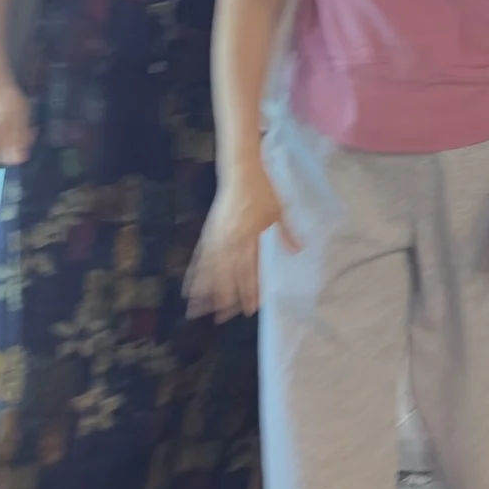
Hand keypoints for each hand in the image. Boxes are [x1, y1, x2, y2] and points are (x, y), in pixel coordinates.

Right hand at [187, 167, 293, 318]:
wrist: (241, 170)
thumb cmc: (263, 189)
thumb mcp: (279, 209)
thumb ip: (287, 232)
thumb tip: (298, 251)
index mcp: (251, 233)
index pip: (251, 267)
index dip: (250, 288)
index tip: (251, 307)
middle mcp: (233, 237)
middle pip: (229, 273)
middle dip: (227, 297)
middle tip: (224, 318)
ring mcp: (218, 235)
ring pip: (211, 268)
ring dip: (207, 290)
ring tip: (200, 311)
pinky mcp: (209, 231)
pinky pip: (201, 256)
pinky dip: (195, 273)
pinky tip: (190, 287)